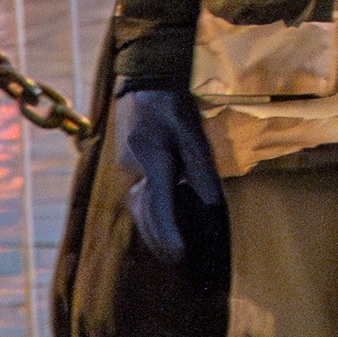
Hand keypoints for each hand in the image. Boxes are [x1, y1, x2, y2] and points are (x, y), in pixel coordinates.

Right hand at [112, 87, 223, 264]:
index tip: (180, 254)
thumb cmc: (173, 102)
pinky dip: (149, 211)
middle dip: (161, 238)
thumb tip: (211, 205)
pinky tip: (161, 219)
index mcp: (153, 157)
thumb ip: (202, 170)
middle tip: (179, 258)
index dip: (170, 232)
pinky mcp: (126, 163)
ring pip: (137, 207)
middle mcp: (135, 166)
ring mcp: (126, 165)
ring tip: (171, 247)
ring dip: (153, 228)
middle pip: (146, 213)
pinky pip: (136, 195)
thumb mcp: (193, 133)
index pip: (161, 205)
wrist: (143, 77)